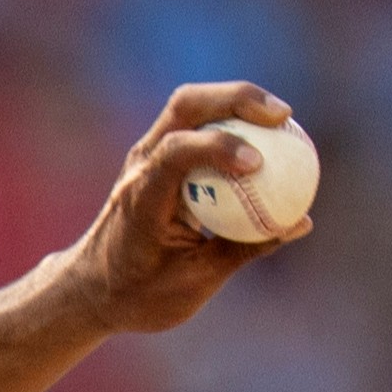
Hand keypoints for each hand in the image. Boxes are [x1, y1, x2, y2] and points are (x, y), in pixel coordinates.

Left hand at [56, 81, 310, 334]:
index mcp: (142, 198)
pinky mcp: (159, 158)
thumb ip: (244, 249)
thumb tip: (299, 222)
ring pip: (190, 106)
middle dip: (237, 98)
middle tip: (283, 116)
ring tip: (283, 118)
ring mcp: (147, 157)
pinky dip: (233, 123)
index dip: (217, 147)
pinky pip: (198, 126)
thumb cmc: (139, 292)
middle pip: (185, 106)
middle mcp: (141, 167)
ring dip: (237, 101)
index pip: (174, 153)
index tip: (257, 162)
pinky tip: (269, 136)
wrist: (93, 288)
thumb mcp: (194, 281)